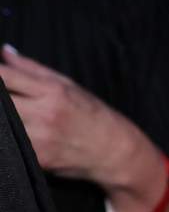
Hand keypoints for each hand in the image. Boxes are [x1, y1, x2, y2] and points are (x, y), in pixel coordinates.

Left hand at [0, 44, 148, 182]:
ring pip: (2, 127)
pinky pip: (10, 147)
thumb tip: (5, 52)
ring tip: (6, 115)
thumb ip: (33, 69)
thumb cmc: (92, 114)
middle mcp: (44, 114)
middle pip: (1, 103)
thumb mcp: (68, 85)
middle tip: (0, 97)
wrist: (113, 150)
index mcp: (52, 91)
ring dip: (1, 120)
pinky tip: (12, 134)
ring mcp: (38, 139)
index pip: (8, 77)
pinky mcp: (36, 159)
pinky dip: (6, 139)